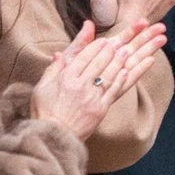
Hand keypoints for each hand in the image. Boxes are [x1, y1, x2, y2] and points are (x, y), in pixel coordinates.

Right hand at [31, 18, 168, 141]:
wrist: (53, 136)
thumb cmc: (45, 111)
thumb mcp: (43, 86)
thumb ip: (55, 67)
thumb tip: (60, 52)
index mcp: (66, 78)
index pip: (85, 56)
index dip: (97, 46)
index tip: (106, 39)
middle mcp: (80, 85)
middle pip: (100, 62)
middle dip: (114, 48)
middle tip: (125, 39)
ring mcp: (92, 97)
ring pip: (110, 73)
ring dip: (122, 60)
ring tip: (131, 49)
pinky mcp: (101, 109)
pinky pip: (114, 91)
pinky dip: (123, 79)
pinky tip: (129, 70)